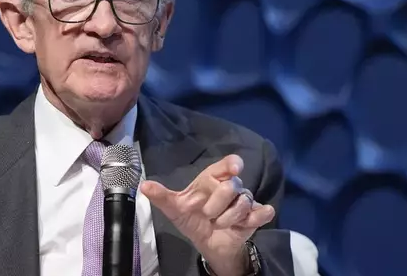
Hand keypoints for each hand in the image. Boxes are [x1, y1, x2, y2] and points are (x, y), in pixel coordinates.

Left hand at [140, 155, 274, 275]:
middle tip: (207, 214)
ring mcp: (244, 201)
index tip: (234, 168)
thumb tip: (144, 185)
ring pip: (243, 202)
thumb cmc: (192, 218)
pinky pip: (263, 212)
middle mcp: (231, 186)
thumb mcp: (175, 208)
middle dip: (217, 203)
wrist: (207, 242)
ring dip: (227, 218)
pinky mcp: (255, 216)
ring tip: (218, 224)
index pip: (227, 164)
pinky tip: (244, 224)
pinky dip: (256, 217)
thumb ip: (161, 196)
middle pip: (232, 185)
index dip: (232, 164)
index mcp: (212, 178)